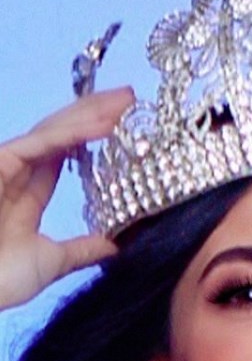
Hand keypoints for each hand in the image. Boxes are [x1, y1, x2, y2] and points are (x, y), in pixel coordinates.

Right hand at [0, 87, 133, 309]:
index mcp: (25, 194)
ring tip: (125, 100)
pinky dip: (75, 132)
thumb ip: (82, 250)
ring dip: (91, 113)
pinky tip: (105, 123)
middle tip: (130, 97)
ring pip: (54, 130)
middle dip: (95, 113)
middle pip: (61, 134)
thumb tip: (115, 246)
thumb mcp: (52, 262)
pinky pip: (43, 142)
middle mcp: (16, 173)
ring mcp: (5, 165)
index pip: (64, 154)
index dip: (92, 136)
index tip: (124, 125)